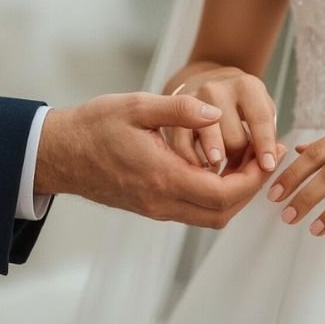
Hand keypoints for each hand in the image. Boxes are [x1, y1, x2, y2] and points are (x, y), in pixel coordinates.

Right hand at [35, 92, 285, 228]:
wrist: (58, 153)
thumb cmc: (94, 126)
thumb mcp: (136, 106)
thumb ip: (180, 109)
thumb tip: (216, 112)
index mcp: (163, 178)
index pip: (223, 195)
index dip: (252, 180)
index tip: (265, 156)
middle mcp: (161, 202)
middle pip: (222, 214)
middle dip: (249, 190)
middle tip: (262, 160)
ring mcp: (156, 209)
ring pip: (208, 217)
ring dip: (233, 196)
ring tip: (244, 162)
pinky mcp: (151, 207)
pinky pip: (192, 211)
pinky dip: (213, 196)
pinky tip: (217, 168)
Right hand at [165, 65, 277, 171]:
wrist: (202, 84)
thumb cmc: (239, 103)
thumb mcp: (259, 106)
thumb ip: (266, 130)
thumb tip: (267, 163)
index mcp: (246, 86)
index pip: (259, 118)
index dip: (265, 145)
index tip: (268, 167)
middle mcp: (216, 89)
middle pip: (235, 140)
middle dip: (241, 157)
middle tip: (242, 160)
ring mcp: (193, 104)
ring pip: (212, 147)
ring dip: (221, 164)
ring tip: (224, 166)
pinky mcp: (174, 119)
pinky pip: (186, 150)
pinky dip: (197, 164)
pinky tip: (204, 166)